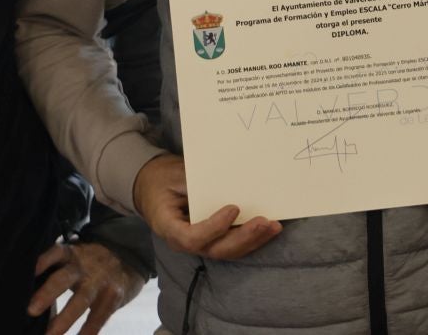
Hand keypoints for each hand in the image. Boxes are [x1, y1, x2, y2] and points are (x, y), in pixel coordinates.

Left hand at [28, 240, 145, 334]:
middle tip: (30, 310)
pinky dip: (88, 331)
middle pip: (64, 278)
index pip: (55, 253)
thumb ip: (58, 270)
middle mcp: (85, 265)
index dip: (42, 261)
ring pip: (81, 300)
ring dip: (64, 319)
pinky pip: (99, 316)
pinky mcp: (115, 295)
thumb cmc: (93, 262)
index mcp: (72, 254)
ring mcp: (101, 280)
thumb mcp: (77, 258)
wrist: (132, 254)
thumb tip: (27, 292)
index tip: (29, 272)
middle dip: (47, 293)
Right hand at [133, 153, 280, 259]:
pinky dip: (252, 239)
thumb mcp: (173, 175)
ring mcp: (200, 243)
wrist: (153, 186)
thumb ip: (195, 182)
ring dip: (253, 240)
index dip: (214, 227)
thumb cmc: (162, 179)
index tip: (233, 208)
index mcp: (168, 226)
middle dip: (243, 238)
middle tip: (264, 222)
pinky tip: (269, 229)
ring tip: (274, 226)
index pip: (191, 237)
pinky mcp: (213, 239)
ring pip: (228, 251)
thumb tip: (226, 180)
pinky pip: (232, 245)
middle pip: (216, 249)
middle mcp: (184, 241)